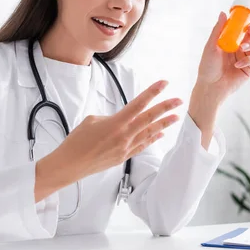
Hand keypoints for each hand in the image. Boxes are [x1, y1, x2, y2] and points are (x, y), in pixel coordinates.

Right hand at [35, 81, 182, 200]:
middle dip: (165, 108)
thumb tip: (119, 121)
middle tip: (178, 101)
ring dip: (163, 124)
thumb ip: (110, 119)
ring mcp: (125, 148)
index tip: (163, 84)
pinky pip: (142, 146)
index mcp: (116, 123)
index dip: (152, 92)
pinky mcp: (123, 157)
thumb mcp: (92, 121)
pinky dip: (152, 139)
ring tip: (176, 117)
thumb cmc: (77, 142)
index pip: (139, 104)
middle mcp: (124, 136)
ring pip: (149, 133)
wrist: (70, 165)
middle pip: (149, 118)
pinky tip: (160, 134)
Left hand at [195, 11, 249, 101]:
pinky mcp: (249, 68)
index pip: (240, 29)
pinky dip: (248, 60)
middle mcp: (238, 49)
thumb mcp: (211, 46)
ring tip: (242, 49)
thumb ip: (218, 30)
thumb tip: (224, 12)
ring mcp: (244, 58)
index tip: (248, 17)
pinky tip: (237, 64)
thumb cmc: (207, 67)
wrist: (210, 87)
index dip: (246, 22)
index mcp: (229, 42)